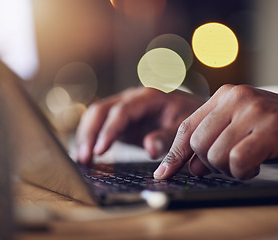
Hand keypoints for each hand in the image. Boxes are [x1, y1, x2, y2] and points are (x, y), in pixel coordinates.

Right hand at [76, 87, 204, 164]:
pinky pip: (101, 126)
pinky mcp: (122, 121)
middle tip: (84, 158)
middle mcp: (133, 99)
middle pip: (101, 110)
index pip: (122, 111)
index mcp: (149, 97)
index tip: (100, 151)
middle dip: (90, 133)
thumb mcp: (185, 128)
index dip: (109, 130)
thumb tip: (149, 147)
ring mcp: (125, 108)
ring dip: (86, 136)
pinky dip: (91, 139)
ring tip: (82, 160)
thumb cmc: (192, 118)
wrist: (195, 114)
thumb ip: (169, 137)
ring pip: (96, 116)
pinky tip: (86, 155)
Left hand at [154, 84, 277, 179]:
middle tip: (229, 164)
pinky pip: (237, 160)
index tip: (164, 172)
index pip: (187, 127)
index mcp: (225, 95)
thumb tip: (189, 166)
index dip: (174, 153)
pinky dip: (243, 171)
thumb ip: (214, 142)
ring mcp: (254, 110)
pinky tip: (256, 166)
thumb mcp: (240, 131)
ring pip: (214, 153)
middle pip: (197, 143)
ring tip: (247, 162)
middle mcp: (236, 97)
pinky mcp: (271, 128)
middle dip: (208, 163)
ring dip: (228, 168)